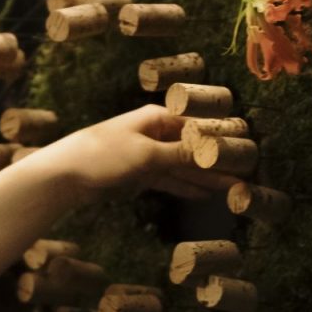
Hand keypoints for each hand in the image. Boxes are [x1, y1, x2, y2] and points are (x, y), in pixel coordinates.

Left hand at [30, 104, 238, 202]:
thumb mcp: (146, 155)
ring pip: (184, 166)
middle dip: (219, 161)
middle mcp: (155, 133)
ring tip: (235, 188)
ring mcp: (147, 154)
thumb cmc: (102, 155)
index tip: (248, 152)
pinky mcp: (139, 174)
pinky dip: (187, 186)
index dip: (222, 139)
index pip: (198, 126)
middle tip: (248, 175)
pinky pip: (169, 179)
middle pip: (193, 147)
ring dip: (207, 177)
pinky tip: (206, 193)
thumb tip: (215, 150)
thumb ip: (182, 155)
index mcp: (157, 118)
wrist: (63, 175)